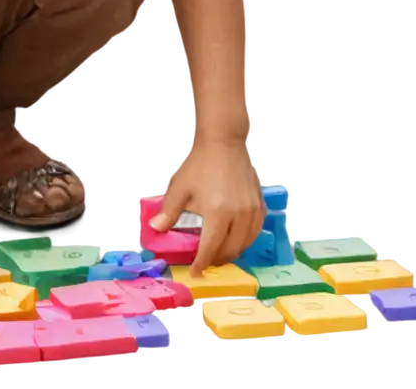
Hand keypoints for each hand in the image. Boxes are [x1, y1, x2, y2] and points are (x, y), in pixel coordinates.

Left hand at [150, 139, 265, 275]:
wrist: (224, 142)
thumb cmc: (199, 163)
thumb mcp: (180, 187)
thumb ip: (170, 211)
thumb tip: (155, 228)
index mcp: (218, 214)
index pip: (210, 248)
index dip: (202, 264)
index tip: (195, 273)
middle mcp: (238, 216)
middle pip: (230, 250)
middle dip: (216, 261)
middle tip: (205, 263)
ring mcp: (252, 211)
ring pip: (245, 243)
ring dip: (232, 252)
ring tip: (219, 254)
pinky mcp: (260, 204)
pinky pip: (255, 231)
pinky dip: (246, 240)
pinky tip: (236, 239)